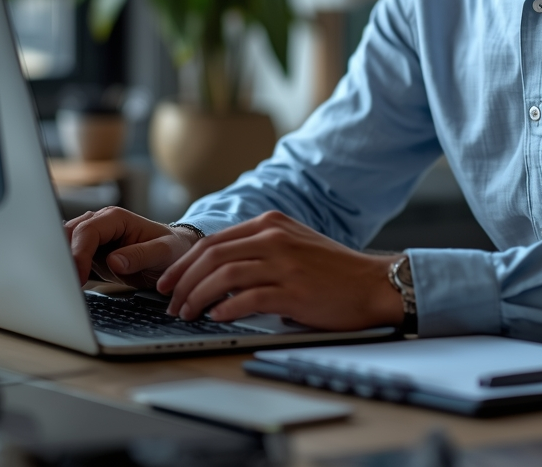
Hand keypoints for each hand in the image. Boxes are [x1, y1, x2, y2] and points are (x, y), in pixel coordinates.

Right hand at [64, 207, 198, 287]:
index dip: (78, 254)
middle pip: (68, 235)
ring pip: (64, 244)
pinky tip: (66, 284)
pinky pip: (70, 257)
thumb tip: (114, 261)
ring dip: (61, 262)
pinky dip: (66, 268)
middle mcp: (101, 223)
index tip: (78, 278)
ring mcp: (94, 237)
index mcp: (116, 218)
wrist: (175, 254)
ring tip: (62, 285)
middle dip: (62, 257)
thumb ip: (141, 255)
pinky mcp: (91, 253)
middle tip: (62, 284)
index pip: (87, 231)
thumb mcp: (164, 253)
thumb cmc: (172, 249)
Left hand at [156, 210, 404, 330]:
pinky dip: (226, 307)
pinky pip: (248, 297)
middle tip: (169, 301)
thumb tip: (217, 275)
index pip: (214, 240)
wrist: (372, 283)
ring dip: (197, 296)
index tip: (168, 281)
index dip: (185, 263)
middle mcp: (275, 238)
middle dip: (183, 280)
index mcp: (271, 224)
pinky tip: (215, 317)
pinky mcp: (293, 290)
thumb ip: (259, 251)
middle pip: (212, 255)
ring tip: (187, 314)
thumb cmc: (332, 271)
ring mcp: (284, 262)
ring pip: (224, 274)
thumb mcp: (293, 245)